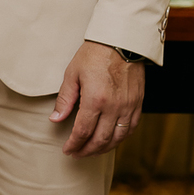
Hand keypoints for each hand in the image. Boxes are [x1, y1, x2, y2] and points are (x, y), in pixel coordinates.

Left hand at [50, 40, 143, 157]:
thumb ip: (65, 100)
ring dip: (103, 148)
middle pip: (100, 140)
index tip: (67, 150)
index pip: (83, 132)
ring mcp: (128, 106)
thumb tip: (55, 119)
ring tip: (92, 151)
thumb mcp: (72, 74)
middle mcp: (114, 106)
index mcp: (95, 100)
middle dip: (87, 151)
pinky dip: (120, 138)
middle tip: (77, 154)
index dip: (74, 144)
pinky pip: (130, 128)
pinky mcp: (138, 103)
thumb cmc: (95, 54)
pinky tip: (111, 140)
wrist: (122, 41)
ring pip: (117, 138)